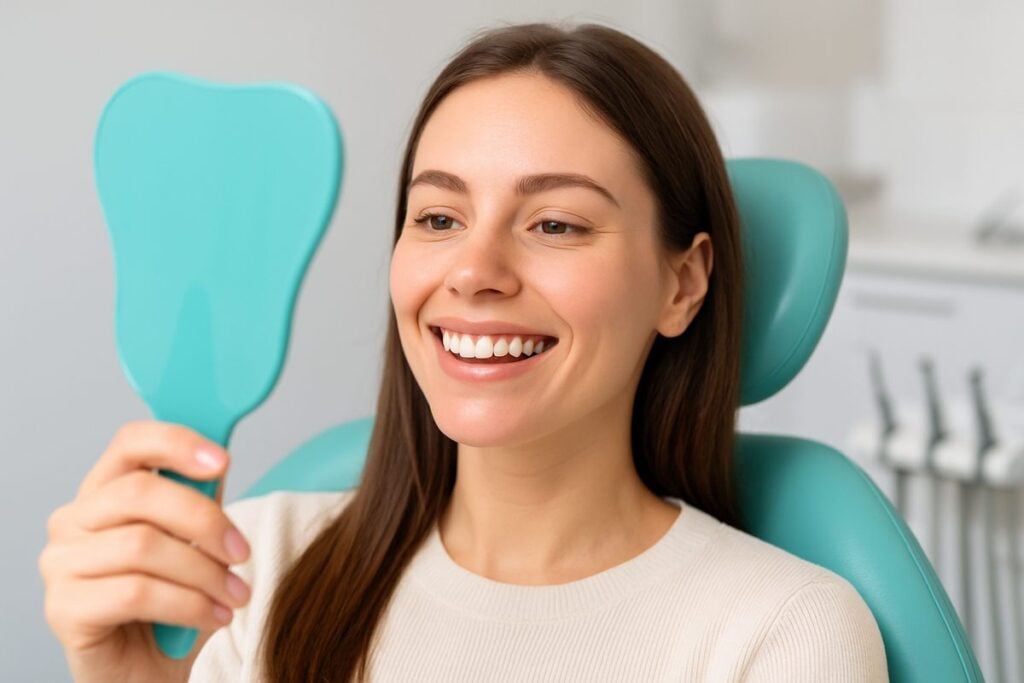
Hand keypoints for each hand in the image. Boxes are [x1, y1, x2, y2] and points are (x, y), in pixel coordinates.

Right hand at [39, 420, 251, 682]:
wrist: (147, 670)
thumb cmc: (170, 600)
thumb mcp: (193, 541)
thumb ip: (199, 499)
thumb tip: (218, 460)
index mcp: (104, 491)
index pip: (131, 442)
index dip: (177, 443)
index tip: (223, 460)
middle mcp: (72, 521)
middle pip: (139, 493)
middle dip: (203, 520)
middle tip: (242, 552)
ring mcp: (61, 564)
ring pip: (141, 546)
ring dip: (203, 572)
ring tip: (236, 594)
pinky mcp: (63, 608)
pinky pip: (135, 593)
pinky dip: (188, 604)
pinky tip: (214, 616)